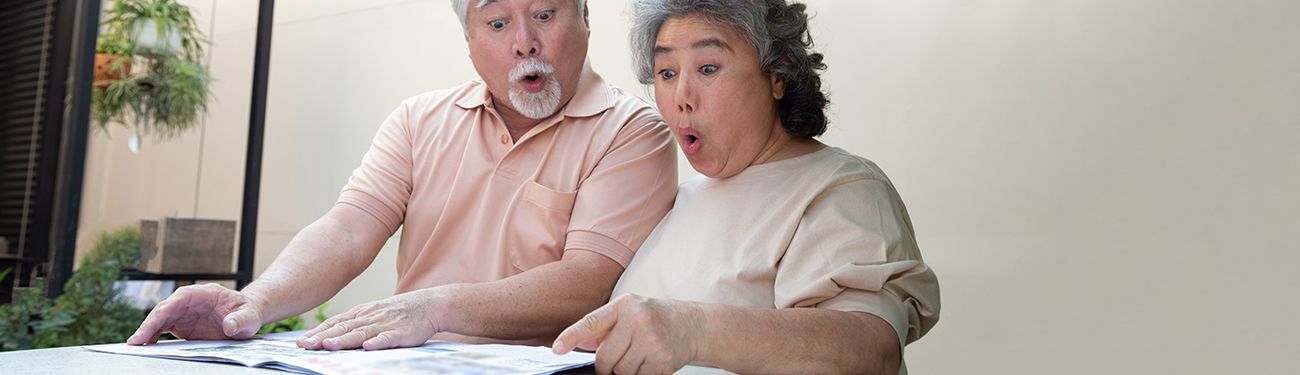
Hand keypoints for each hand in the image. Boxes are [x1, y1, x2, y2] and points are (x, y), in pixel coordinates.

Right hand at [127, 283, 264, 344]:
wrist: (247, 316)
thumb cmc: (247, 312)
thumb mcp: (250, 316)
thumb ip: (241, 319)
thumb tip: (230, 325)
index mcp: (202, 293)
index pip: (176, 300)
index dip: (161, 313)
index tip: (150, 326)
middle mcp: (189, 302)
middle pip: (163, 311)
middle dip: (148, 325)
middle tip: (135, 341)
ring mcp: (184, 313)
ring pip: (160, 320)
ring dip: (147, 332)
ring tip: (136, 346)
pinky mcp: (182, 325)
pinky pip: (163, 330)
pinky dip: (153, 337)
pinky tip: (146, 346)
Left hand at [297, 290, 439, 350]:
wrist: (428, 305)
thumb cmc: (398, 312)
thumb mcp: (373, 313)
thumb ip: (354, 323)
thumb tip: (329, 335)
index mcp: (361, 313)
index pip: (335, 323)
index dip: (317, 332)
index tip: (301, 342)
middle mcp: (369, 317)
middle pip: (342, 328)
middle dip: (322, 337)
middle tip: (305, 345)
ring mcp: (384, 324)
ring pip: (360, 333)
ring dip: (343, 340)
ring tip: (328, 346)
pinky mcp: (400, 333)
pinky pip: (387, 338)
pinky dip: (377, 342)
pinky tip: (368, 347)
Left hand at [552, 294, 704, 374]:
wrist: (695, 324)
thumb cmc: (658, 317)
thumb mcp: (631, 311)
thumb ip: (605, 325)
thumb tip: (583, 342)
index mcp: (625, 305)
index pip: (591, 322)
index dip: (571, 337)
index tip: (556, 348)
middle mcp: (638, 320)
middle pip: (605, 358)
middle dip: (607, 364)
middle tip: (621, 356)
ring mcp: (651, 341)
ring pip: (621, 371)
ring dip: (626, 370)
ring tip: (641, 354)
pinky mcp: (662, 360)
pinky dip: (642, 374)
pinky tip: (652, 360)